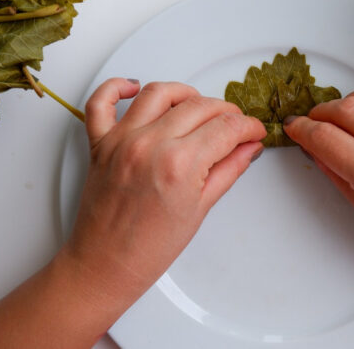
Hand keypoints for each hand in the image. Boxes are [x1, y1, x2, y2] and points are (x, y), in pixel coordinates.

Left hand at [63, 78, 265, 299]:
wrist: (105, 266)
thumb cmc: (149, 249)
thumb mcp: (201, 209)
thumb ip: (228, 170)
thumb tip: (249, 147)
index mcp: (180, 164)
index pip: (226, 128)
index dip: (248, 126)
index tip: (254, 131)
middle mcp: (150, 144)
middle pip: (199, 106)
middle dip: (225, 112)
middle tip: (234, 125)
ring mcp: (122, 140)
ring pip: (159, 93)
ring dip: (185, 93)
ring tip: (197, 106)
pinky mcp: (99, 142)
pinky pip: (101, 102)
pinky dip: (117, 87)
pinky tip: (134, 88)